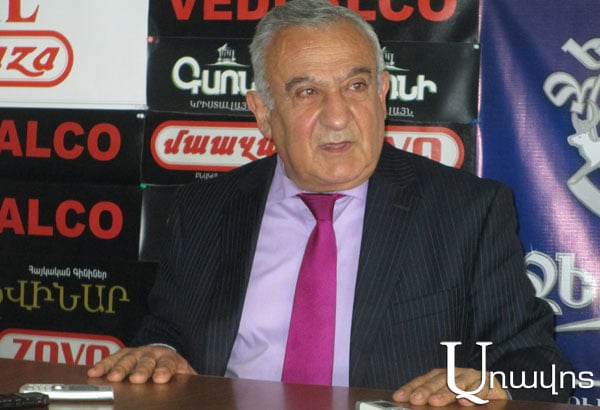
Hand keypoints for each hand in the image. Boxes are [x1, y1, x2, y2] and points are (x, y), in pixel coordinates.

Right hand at [87, 345, 197, 383]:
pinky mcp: (124, 355)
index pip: (169, 363)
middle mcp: (153, 353)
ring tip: (113, 377)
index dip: (164, 370)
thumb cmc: (173, 370)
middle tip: (136, 378)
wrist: (164, 354)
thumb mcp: (184, 376)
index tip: (160, 378)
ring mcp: (137, 353)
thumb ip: (188, 383)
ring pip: (128, 359)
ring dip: (120, 368)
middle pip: (146, 361)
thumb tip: (195, 395)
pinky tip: (95, 372)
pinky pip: (112, 359)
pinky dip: (104, 365)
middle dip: (141, 370)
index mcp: (171, 359)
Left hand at [392, 368, 508, 406]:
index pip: (425, 380)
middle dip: (426, 390)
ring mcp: (474, 378)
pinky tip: (465, 403)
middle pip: (440, 380)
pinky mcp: (491, 385)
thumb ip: (433, 401)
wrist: (497, 394)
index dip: (411, 387)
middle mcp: (458, 373)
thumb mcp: (449, 400)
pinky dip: (473, 396)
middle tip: (416, 400)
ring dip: (447, 393)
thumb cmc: (469, 398)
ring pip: (458, 384)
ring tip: (436, 401)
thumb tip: (412, 404)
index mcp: (444, 375)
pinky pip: (482, 389)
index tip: (399, 397)